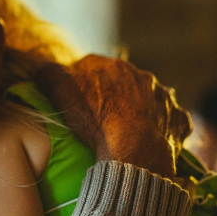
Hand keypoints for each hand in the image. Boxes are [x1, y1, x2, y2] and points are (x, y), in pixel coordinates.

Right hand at [36, 55, 192, 179]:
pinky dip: (162, 127)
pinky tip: (153, 138)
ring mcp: (163, 98)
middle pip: (123, 81)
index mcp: (112, 66)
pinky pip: (170, 120)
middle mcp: (141, 76)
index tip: (77, 100)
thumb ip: (47, 72)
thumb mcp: (60, 90)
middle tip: (101, 116)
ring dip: (140, 108)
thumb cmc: (94, 119)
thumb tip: (38, 65)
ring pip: (149, 98)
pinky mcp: (178, 120)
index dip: (83, 82)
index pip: (93, 67)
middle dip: (114, 93)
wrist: (133, 151)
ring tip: (127, 129)